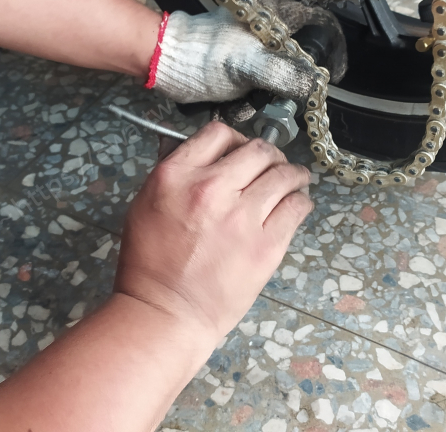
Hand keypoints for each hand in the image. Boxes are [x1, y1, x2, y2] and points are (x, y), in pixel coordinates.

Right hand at [114, 122, 312, 339]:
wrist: (166, 313)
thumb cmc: (150, 264)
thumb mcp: (145, 205)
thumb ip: (173, 174)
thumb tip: (197, 153)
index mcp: (176, 176)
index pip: (218, 133)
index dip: (236, 138)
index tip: (242, 151)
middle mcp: (211, 188)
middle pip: (259, 150)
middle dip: (270, 156)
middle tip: (274, 166)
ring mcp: (242, 217)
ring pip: (284, 175)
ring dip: (294, 175)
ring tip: (296, 180)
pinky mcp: (266, 244)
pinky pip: (296, 207)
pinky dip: (301, 201)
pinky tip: (297, 204)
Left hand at [147, 0, 345, 105]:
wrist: (164, 62)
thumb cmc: (201, 55)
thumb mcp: (248, 65)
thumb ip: (286, 74)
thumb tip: (314, 86)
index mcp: (275, 19)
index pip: (321, 25)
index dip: (333, 50)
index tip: (332, 77)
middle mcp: (268, 33)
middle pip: (300, 63)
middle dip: (284, 90)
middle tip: (269, 100)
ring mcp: (253, 53)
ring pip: (276, 84)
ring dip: (259, 101)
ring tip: (238, 103)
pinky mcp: (239, 71)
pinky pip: (254, 94)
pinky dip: (243, 105)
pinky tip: (228, 106)